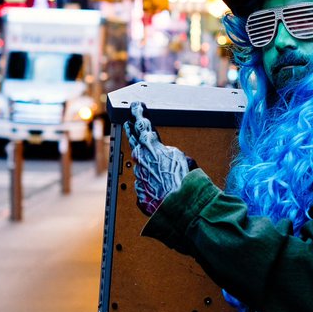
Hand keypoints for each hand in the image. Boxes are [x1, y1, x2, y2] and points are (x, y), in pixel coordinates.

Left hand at [123, 101, 194, 215]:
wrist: (180, 205)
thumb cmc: (184, 180)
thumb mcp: (183, 158)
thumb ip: (171, 153)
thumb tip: (168, 156)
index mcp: (151, 146)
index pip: (142, 124)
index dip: (138, 113)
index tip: (134, 106)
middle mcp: (141, 160)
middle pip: (134, 141)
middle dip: (132, 131)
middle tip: (128, 123)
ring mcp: (138, 177)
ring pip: (142, 167)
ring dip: (150, 167)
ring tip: (162, 170)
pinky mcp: (140, 192)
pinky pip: (147, 186)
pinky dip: (154, 187)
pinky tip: (165, 191)